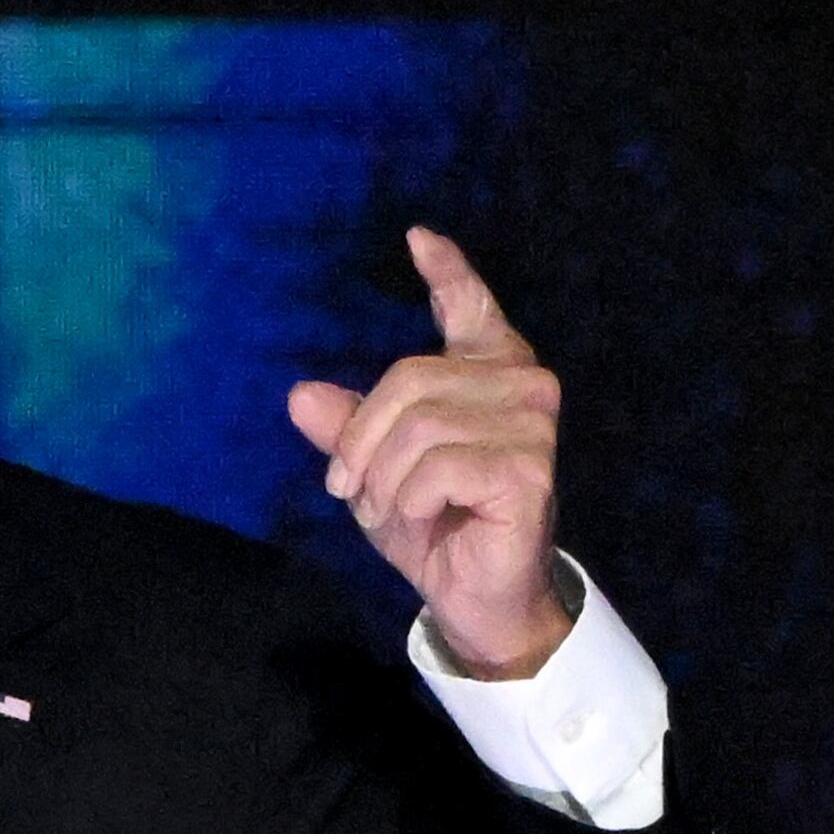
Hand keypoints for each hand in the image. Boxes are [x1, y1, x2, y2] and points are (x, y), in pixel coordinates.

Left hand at [286, 227, 568, 678]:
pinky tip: (426, 517)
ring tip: (390, 509)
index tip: (419, 238)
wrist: (471, 595)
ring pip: (419, 426)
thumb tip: (300, 395)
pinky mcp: (530, 468)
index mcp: (487, 371)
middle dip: (362, 442)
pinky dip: (410, 500)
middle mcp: (521, 385)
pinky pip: (437, 467)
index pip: (470, 308)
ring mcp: (534, 424)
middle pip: (408, 378)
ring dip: (383, 479)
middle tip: (351, 488)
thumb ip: (345, 429)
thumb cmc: (431, 525)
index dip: (448, 272)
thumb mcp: (374, 471)